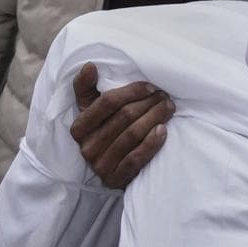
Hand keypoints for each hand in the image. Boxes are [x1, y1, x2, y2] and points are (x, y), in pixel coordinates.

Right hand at [69, 63, 173, 188]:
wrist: (115, 170)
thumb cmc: (107, 131)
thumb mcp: (92, 110)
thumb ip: (87, 88)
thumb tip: (90, 66)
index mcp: (78, 128)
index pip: (107, 103)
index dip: (131, 91)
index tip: (150, 87)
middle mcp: (86, 148)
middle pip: (124, 117)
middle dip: (148, 103)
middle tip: (165, 96)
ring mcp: (100, 166)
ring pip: (132, 135)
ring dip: (155, 118)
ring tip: (169, 108)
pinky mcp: (115, 180)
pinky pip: (136, 159)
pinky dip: (151, 143)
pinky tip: (163, 131)